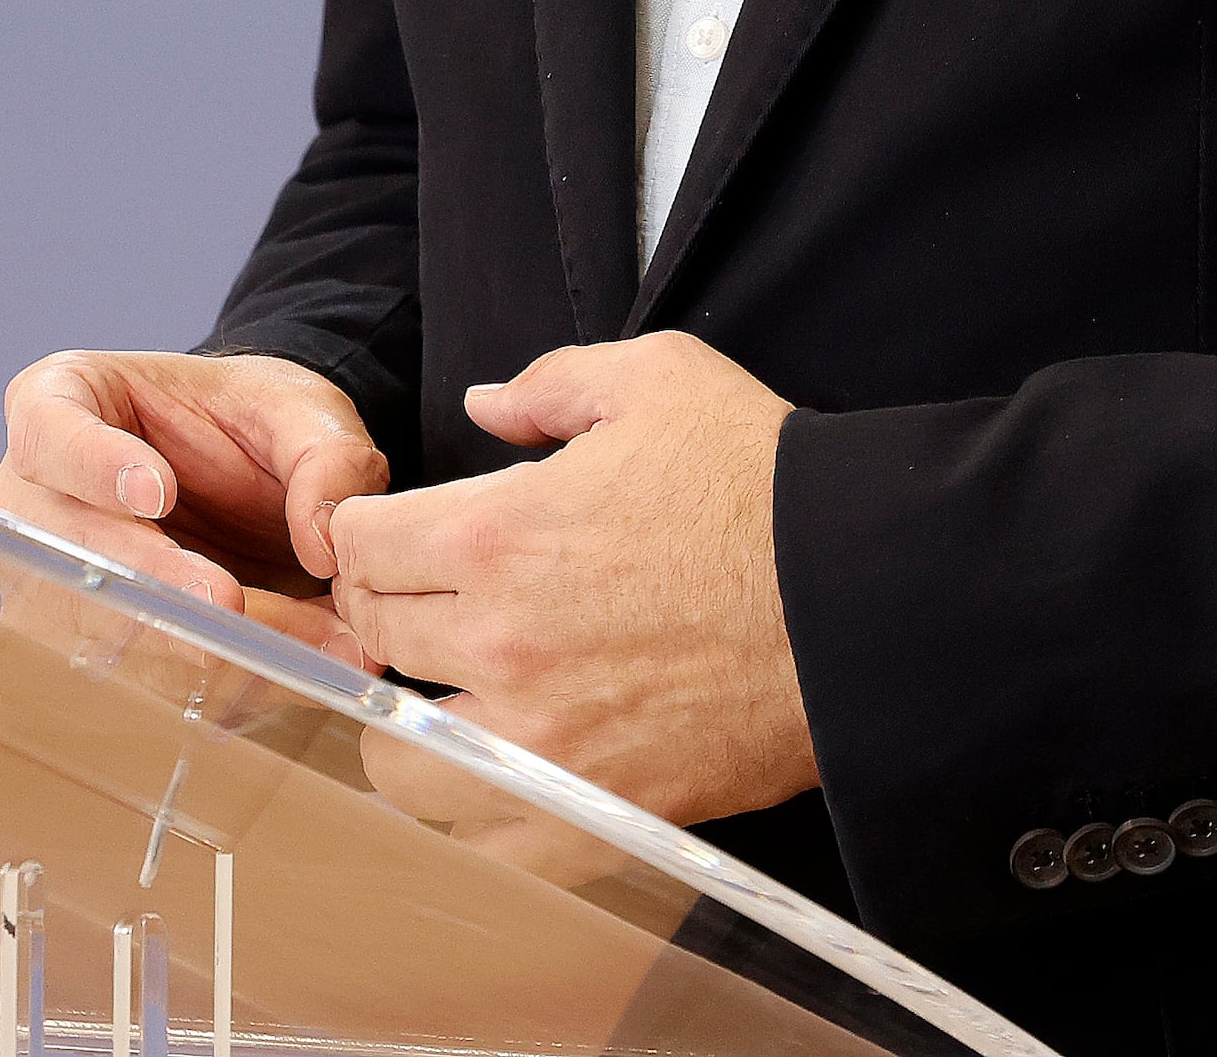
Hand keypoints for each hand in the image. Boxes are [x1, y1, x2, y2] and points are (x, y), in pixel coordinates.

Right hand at [0, 347, 390, 656]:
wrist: (251, 484)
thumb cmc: (248, 425)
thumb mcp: (303, 410)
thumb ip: (327, 457)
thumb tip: (321, 541)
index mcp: (59, 405)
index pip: (48, 431)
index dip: (92, 464)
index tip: (155, 492)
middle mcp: (34, 501)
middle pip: (70, 547)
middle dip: (154, 579)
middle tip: (227, 600)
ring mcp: (52, 583)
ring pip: (106, 629)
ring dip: (203, 644)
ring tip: (303, 647)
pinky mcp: (95, 648)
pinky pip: (143, 679)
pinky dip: (222, 682)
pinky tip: (288, 674)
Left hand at [326, 332, 817, 828]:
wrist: (860, 598)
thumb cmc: (762, 483)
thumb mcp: (658, 380)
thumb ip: (551, 383)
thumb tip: (483, 404)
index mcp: (498, 534)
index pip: (356, 547)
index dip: (364, 533)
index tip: (393, 536)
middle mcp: (502, 644)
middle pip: (373, 641)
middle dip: (384, 614)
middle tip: (424, 605)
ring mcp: (546, 739)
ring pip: (405, 761)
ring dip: (408, 726)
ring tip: (446, 699)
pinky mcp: (597, 807)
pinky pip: (488, 837)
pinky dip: (478, 808)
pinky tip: (502, 768)